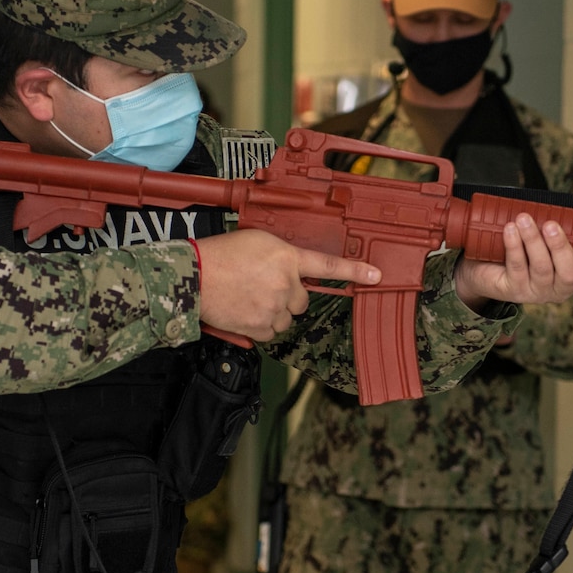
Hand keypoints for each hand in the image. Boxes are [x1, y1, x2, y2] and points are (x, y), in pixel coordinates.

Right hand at [194, 229, 380, 341]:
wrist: (195, 276)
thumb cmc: (220, 255)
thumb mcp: (257, 241)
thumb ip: (281, 255)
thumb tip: (290, 269)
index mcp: (287, 258)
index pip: (328, 265)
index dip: (355, 271)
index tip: (376, 276)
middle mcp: (285, 283)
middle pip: (302, 300)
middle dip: (288, 297)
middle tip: (263, 287)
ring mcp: (274, 307)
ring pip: (286, 318)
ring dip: (274, 312)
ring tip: (249, 298)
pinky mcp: (261, 327)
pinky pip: (270, 332)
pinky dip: (260, 325)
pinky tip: (244, 310)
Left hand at [454, 212, 572, 308]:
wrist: (485, 266)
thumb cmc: (524, 249)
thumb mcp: (544, 240)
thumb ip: (556, 228)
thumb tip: (559, 201)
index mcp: (572, 278)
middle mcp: (556, 289)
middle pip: (568, 275)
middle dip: (561, 248)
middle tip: (551, 225)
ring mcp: (534, 292)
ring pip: (541, 268)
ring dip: (533, 240)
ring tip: (524, 219)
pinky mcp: (512, 289)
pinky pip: (516, 267)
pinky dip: (513, 245)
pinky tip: (509, 229)